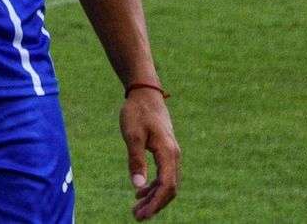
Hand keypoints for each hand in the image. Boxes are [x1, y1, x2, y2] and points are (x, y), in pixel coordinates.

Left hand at [120, 88, 179, 219]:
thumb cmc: (137, 112)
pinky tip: (140, 191)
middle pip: (169, 188)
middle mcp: (174, 156)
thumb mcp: (132, 135)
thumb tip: (136, 185)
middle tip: (137, 216)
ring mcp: (171, 154)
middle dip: (155, 204)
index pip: (167, 186)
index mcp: (168, 153)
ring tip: (137, 208)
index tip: (142, 214)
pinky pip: (164, 175)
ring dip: (153, 197)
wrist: (145, 94)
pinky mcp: (166, 152)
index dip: (156, 203)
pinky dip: (153, 185)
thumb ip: (135, 160)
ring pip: (167, 183)